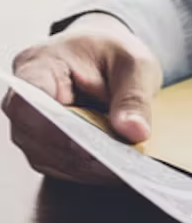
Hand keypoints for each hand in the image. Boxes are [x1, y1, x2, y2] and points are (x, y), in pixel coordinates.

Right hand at [2, 12, 161, 182]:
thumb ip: (134, 97)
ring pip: (46, 156)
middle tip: (118, 165)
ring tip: (122, 170)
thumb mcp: (135, 65)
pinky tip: (115, 170)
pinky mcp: (45, 142)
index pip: (28, 102)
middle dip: (78, 154)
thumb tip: (134, 132)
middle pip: (35, 136)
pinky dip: (87, 170)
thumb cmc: (113, 52)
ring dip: (85, 167)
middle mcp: (24, 97)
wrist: (106, 55)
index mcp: (37, 65)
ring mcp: (30, 123)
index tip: (90, 145)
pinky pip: (60, 164)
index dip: (54, 128)